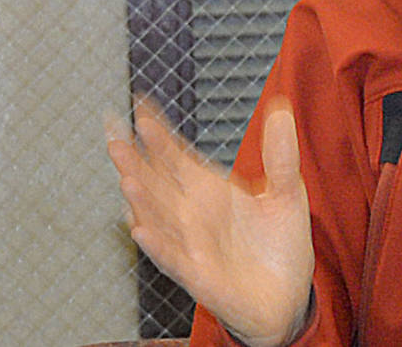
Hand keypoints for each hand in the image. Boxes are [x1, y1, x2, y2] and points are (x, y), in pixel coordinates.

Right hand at [107, 97, 313, 346]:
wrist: (287, 296)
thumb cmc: (279, 246)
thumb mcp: (287, 192)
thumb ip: (281, 154)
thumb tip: (281, 107)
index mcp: (210, 191)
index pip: (177, 157)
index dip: (160, 134)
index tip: (141, 106)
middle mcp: (194, 215)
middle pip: (157, 183)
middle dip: (135, 161)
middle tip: (114, 134)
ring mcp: (193, 245)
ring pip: (159, 219)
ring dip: (142, 200)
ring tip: (126, 176)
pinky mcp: (200, 276)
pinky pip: (173, 259)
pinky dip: (159, 245)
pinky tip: (141, 230)